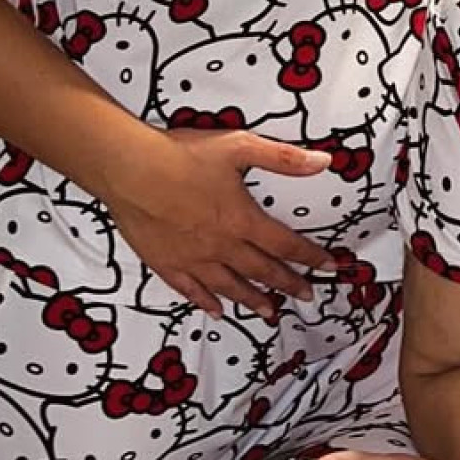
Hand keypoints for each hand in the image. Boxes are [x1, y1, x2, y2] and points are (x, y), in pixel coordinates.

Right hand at [106, 128, 335, 318]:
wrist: (129, 169)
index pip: (285, 244)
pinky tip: (216, 310)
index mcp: (242, 219)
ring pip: (230, 286)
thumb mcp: (239, 146)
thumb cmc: (182, 155)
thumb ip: (283, 158)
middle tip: (307, 296)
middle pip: (262, 270)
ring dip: (253, 300)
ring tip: (270, 313)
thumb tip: (323, 163)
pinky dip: (206, 302)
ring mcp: (193, 258)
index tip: (329, 267)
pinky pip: (191, 290)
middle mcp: (222, 245)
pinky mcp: (166, 263)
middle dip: (288, 284)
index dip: (310, 256)